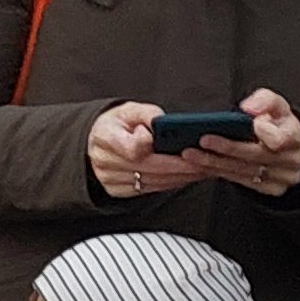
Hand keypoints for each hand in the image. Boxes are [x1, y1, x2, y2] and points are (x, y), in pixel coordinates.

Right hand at [87, 102, 210, 203]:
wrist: (94, 141)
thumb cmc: (116, 124)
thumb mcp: (129, 110)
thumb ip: (147, 113)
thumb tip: (163, 123)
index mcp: (105, 136)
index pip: (132, 148)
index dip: (156, 148)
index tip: (178, 145)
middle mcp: (105, 160)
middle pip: (149, 168)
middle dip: (181, 167)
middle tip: (205, 163)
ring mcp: (109, 178)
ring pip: (152, 182)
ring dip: (179, 178)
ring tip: (200, 170)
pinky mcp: (116, 190)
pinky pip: (148, 190)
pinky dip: (169, 184)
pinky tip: (184, 178)